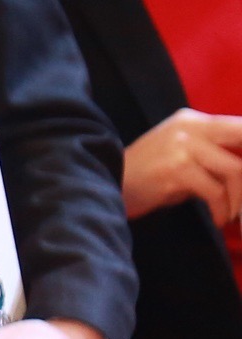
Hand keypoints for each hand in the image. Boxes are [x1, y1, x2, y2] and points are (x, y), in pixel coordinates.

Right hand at [121, 108, 241, 223]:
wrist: (110, 182)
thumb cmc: (151, 173)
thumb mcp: (185, 154)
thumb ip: (216, 154)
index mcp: (195, 120)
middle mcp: (190, 127)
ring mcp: (182, 147)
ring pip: (235, 171)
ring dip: (240, 199)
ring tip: (233, 214)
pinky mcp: (176, 170)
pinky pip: (215, 192)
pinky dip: (222, 210)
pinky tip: (218, 218)